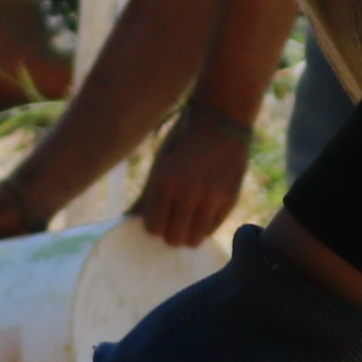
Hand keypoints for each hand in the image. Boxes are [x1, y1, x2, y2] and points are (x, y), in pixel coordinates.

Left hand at [126, 106, 249, 244]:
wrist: (221, 121)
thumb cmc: (182, 145)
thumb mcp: (162, 164)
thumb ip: (150, 194)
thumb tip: (131, 221)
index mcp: (166, 181)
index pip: (153, 226)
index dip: (154, 225)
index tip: (157, 218)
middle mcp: (189, 192)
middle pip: (173, 238)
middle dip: (170, 233)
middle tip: (173, 223)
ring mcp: (212, 197)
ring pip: (193, 240)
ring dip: (188, 234)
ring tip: (188, 221)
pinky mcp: (230, 199)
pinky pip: (211, 229)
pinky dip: (204, 225)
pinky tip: (203, 210)